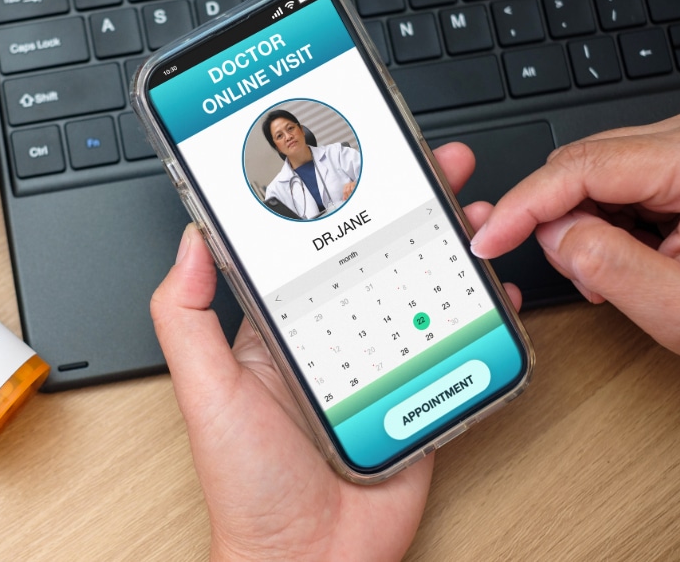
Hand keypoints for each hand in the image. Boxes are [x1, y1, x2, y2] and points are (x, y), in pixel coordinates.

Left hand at [151, 143, 483, 560]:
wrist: (306, 561)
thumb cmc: (245, 484)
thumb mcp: (203, 388)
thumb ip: (186, 315)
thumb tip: (189, 238)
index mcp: (278, 325)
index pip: (309, 246)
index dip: (336, 199)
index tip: (356, 158)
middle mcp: (330, 337)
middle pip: (376, 257)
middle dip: (408, 207)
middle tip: (436, 167)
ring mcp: (377, 366)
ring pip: (420, 291)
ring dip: (449, 249)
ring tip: (473, 212)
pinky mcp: (416, 398)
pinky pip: (454, 347)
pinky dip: (479, 316)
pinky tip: (494, 292)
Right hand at [470, 111, 679, 356]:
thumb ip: (611, 268)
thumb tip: (551, 234)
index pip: (584, 167)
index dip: (525, 204)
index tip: (490, 237)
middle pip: (583, 163)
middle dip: (558, 220)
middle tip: (581, 274)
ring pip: (594, 172)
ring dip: (584, 224)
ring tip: (622, 273)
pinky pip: (618, 181)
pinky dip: (608, 221)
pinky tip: (633, 254)